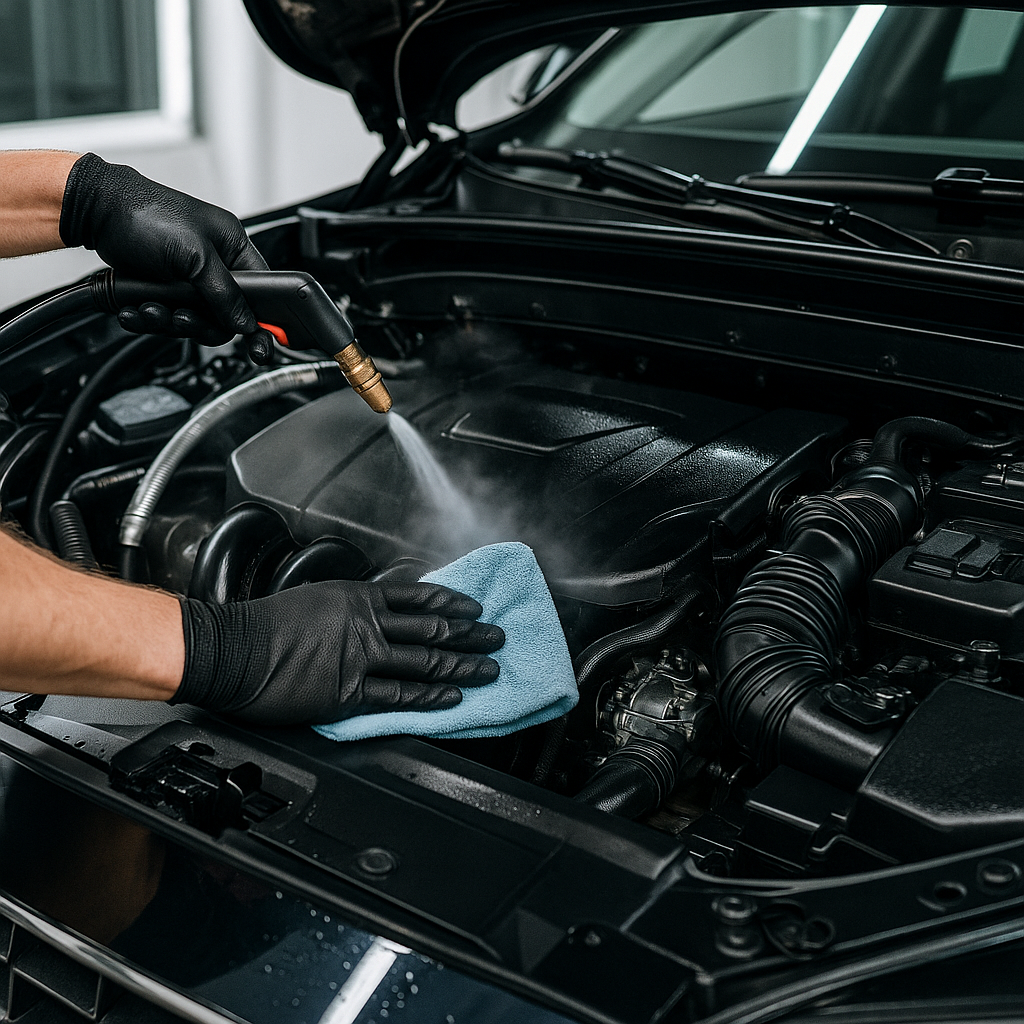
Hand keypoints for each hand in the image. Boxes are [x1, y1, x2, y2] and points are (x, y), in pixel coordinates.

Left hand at [59, 152, 267, 343]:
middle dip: (199, 322)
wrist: (96, 210)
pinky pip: (169, 317)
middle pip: (225, 315)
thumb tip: (245, 322)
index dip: (259, 320)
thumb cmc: (145, 213)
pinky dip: (150, 319)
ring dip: (169, 321)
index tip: (258, 346)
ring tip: (149, 309)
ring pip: (195, 321)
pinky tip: (136, 310)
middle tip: (181, 319)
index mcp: (233, 248)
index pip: (260, 293)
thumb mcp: (195, 255)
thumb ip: (224, 292)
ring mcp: (190, 279)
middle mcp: (216, 265)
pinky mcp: (166, 289)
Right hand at [174, 581, 504, 725]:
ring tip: (489, 670)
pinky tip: (453, 697)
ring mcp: (361, 658)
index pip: (419, 597)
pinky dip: (431, 696)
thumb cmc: (265, 623)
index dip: (452, 604)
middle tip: (497, 638)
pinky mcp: (349, 693)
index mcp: (359, 597)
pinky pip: (400, 695)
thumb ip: (352, 604)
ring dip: (463, 665)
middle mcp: (366, 624)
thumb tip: (378, 609)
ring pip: (425, 661)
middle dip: (471, 634)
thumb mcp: (316, 597)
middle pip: (432, 629)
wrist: (231, 650)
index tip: (475, 608)